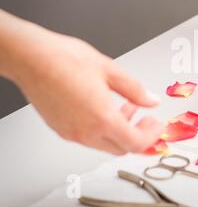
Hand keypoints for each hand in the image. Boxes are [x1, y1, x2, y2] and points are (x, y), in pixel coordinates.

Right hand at [0, 12, 163, 154]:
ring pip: (105, 144)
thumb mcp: (110, 70)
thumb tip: (151, 100)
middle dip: (138, 136)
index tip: (156, 125)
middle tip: (146, 120)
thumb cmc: (64, 59)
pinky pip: (89, 137)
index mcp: (102, 118)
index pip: (135, 143)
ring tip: (128, 106)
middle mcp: (85, 131)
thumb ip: (135, 90)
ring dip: (121, 130)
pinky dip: (104, 128)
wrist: (31, 58)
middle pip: (121, 148)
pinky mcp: (61, 128)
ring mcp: (71, 132)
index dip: (151, 136)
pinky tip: (106, 107)